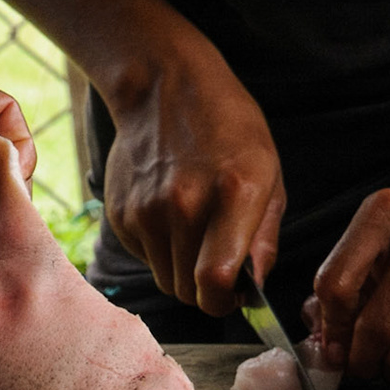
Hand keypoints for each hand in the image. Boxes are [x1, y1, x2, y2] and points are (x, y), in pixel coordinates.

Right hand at [102, 49, 285, 315]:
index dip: (225, 302)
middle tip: (219, 268)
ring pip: (165, 279)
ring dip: (183, 272)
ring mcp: (146, 211)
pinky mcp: (121, 214)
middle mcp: (184, 205)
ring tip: (195, 234)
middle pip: (188, 290)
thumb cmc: (229, 129)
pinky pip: (144, 257)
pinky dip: (160, 250)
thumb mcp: (269, 175)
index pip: (216, 280)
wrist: (164, 87)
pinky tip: (170, 215)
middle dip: (206, 291)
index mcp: (233, 193)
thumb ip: (264, 238)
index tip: (233, 297)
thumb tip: (255, 289)